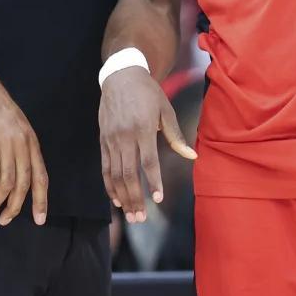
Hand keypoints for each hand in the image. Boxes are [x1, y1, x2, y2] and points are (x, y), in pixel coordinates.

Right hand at [0, 61, 47, 225]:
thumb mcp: (14, 124)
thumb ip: (18, 145)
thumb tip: (16, 171)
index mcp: (31, 140)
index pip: (41, 175)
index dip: (41, 199)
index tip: (40, 219)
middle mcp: (22, 143)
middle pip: (25, 183)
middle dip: (16, 206)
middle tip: (5, 221)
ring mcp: (6, 142)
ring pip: (7, 182)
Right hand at [99, 66, 195, 223]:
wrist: (121, 76)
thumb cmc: (148, 93)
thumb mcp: (166, 110)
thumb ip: (176, 136)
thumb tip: (192, 157)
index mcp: (143, 128)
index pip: (148, 162)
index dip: (153, 182)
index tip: (158, 199)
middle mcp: (125, 136)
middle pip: (128, 173)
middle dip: (135, 198)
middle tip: (141, 219)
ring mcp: (111, 139)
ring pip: (115, 174)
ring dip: (122, 197)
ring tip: (131, 215)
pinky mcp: (103, 140)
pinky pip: (105, 167)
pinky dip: (109, 185)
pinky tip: (116, 200)